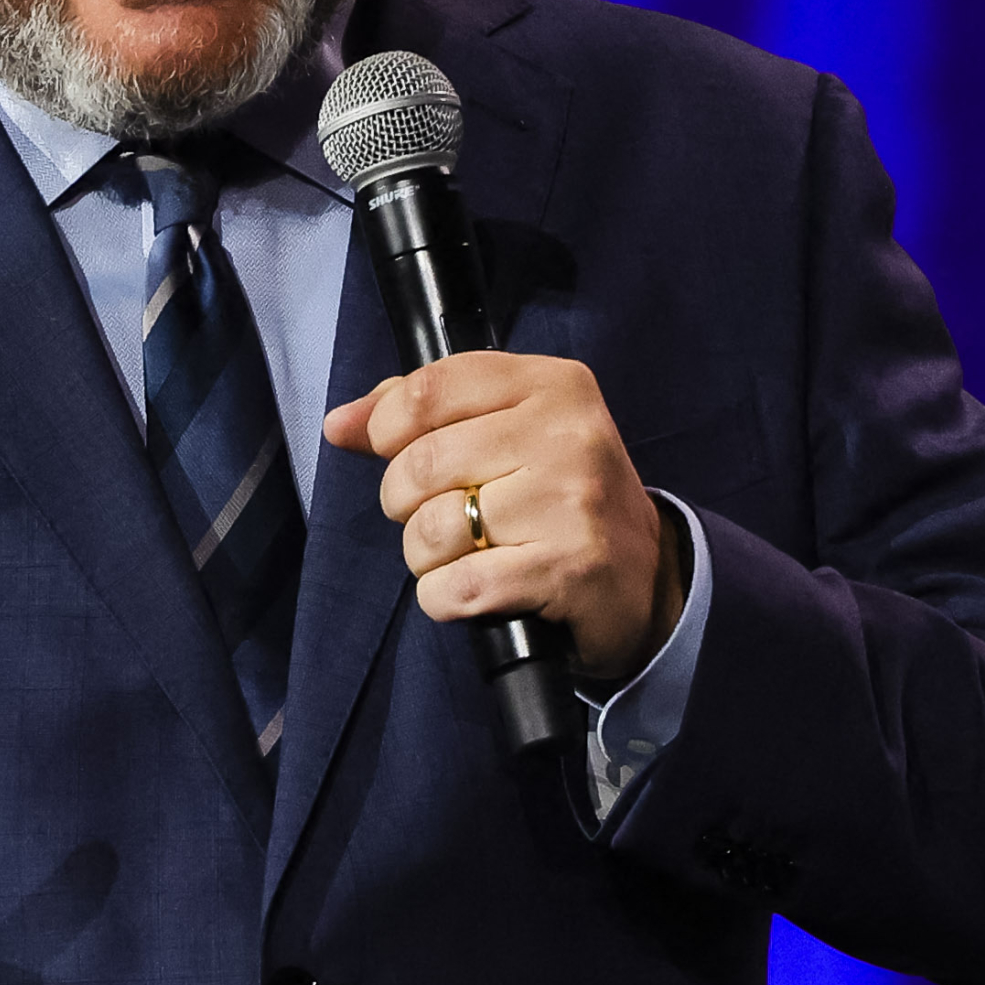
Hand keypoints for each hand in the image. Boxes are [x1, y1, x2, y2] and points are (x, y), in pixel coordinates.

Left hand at [323, 352, 685, 680]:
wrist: (646, 580)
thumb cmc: (561, 498)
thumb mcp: (511, 433)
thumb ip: (423, 415)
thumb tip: (338, 423)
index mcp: (554, 385)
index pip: (430, 388)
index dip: (386, 427)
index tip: (392, 452)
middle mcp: (568, 434)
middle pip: (420, 463)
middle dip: (403, 503)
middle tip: (436, 516)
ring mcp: (570, 502)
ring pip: (430, 529)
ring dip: (425, 558)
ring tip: (462, 555)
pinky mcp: (566, 569)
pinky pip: (456, 586)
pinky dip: (444, 599)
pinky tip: (471, 593)